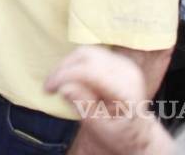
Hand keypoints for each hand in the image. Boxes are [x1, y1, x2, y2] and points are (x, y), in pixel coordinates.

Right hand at [45, 46, 172, 154]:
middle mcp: (127, 71)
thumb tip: (65, 87)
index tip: (47, 89)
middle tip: (49, 86)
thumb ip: (85, 108)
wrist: (137, 132)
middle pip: (87, 56)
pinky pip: (89, 55)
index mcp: (126, 90)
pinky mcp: (116, 60)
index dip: (65, 75)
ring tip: (58, 83)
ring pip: (85, 52)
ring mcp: (123, 63)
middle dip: (63, 68)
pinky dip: (74, 64)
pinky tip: (69, 80)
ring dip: (67, 65)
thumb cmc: (119, 134)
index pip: (91, 72)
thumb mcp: (101, 129)